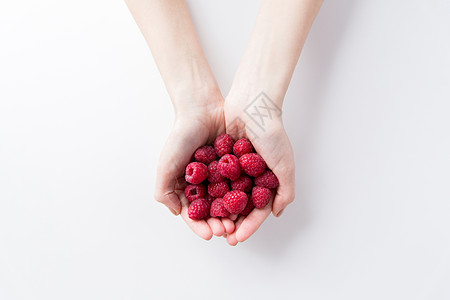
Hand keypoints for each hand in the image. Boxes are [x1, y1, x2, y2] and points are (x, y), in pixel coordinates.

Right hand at [154, 92, 235, 239]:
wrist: (201, 110)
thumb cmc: (181, 137)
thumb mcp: (166, 165)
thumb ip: (164, 191)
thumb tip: (177, 214)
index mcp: (187, 187)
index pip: (194, 213)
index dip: (200, 226)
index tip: (210, 235)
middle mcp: (204, 184)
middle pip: (213, 211)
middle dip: (219, 223)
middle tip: (227, 230)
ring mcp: (221, 176)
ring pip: (228, 202)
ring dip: (233, 214)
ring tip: (238, 221)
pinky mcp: (236, 167)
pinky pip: (241, 185)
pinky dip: (245, 196)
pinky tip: (250, 204)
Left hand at [223, 94, 294, 245]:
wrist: (252, 105)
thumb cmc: (272, 134)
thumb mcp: (285, 165)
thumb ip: (285, 191)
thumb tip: (276, 213)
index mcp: (267, 180)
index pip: (258, 209)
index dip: (249, 225)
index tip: (238, 238)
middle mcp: (250, 176)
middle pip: (239, 206)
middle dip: (231, 222)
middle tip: (222, 235)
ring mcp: (235, 168)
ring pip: (225, 195)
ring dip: (218, 211)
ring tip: (210, 223)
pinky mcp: (221, 158)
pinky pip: (214, 179)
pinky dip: (208, 191)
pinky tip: (200, 203)